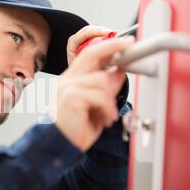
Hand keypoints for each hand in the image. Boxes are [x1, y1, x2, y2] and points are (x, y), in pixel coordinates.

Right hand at [51, 25, 134, 151]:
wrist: (61, 146)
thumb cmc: (77, 128)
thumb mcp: (97, 105)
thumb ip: (106, 88)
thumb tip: (119, 72)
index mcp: (72, 79)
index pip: (89, 55)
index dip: (108, 46)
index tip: (125, 43)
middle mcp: (67, 80)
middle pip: (91, 54)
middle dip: (113, 47)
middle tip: (128, 47)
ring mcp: (67, 87)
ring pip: (102, 80)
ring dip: (112, 99)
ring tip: (109, 114)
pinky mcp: (71, 97)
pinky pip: (100, 96)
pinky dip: (108, 109)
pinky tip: (105, 118)